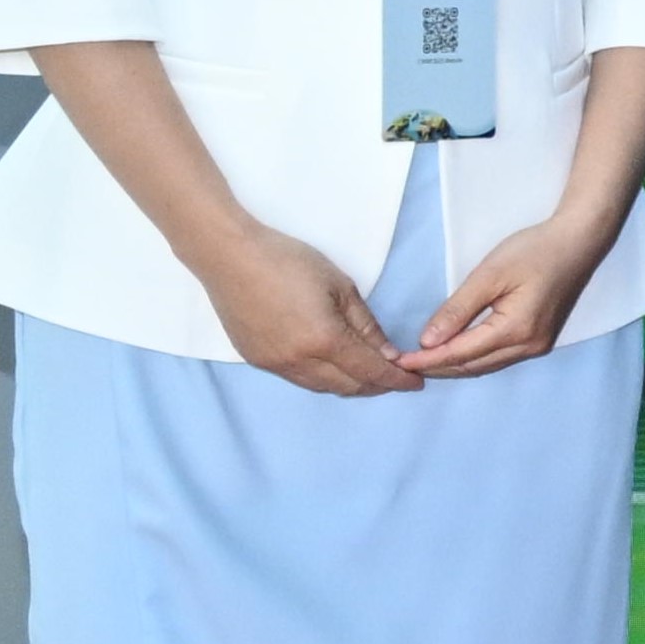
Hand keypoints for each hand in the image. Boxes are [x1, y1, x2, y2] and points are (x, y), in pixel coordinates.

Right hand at [192, 224, 413, 399]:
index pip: (370, 371)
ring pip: (321, 386)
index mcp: (324, 340)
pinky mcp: (256, 360)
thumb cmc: (288, 262)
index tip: (415, 383)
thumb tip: (388, 354)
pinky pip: (298, 379)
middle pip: (347, 386)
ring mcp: (274, 364)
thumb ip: (366, 325)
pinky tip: (332, 366)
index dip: (396, 380)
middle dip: (376, 385)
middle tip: (395, 377)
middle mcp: (298, 360)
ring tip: (368, 373)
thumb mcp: (340, 287)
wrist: (229, 257)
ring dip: (349, 384)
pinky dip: (322, 378)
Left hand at [395, 206, 616, 383]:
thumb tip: (428, 341)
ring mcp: (537, 345)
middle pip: (472, 366)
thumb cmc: (534, 251)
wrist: (578, 243)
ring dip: (454, 365)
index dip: (427, 359)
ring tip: (423, 360)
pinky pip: (498, 358)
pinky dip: (472, 358)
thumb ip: (457, 310)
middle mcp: (528, 345)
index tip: (398, 361)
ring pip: (485, 366)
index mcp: (515, 329)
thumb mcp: (489, 275)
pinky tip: (456, 352)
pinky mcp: (539, 340)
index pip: (460, 353)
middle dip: (437, 367)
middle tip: (402, 364)